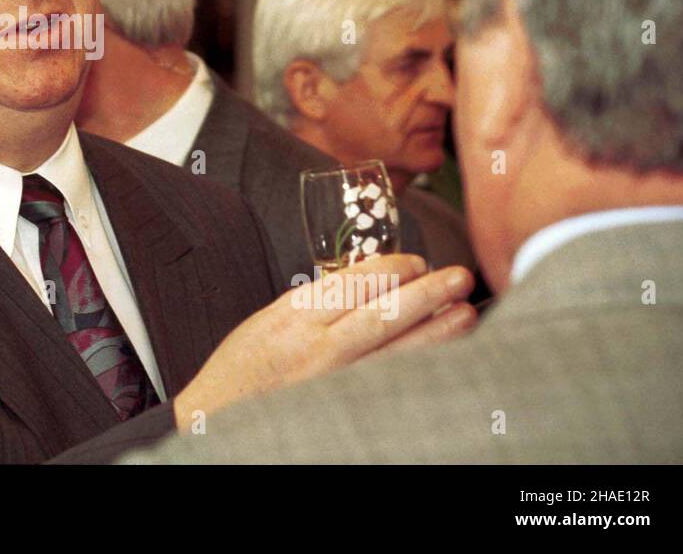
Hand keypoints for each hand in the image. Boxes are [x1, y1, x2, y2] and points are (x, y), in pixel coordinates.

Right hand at [171, 254, 474, 422]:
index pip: (355, 282)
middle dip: (428, 293)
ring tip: (465, 313)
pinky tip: (442, 358)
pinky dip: (419, 368)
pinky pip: (391, 384)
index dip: (394, 268)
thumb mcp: (266, 321)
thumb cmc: (240, 371)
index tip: (417, 262)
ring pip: (397, 351)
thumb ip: (312, 304)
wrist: (217, 418)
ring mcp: (333, 383)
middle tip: (458, 278)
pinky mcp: (343, 408)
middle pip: (385, 313)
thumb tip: (364, 285)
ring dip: (437, 330)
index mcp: (294, 317)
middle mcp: (316, 348)